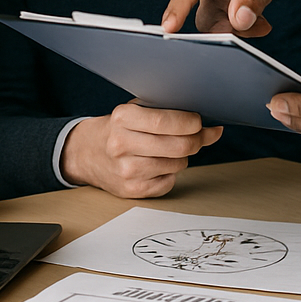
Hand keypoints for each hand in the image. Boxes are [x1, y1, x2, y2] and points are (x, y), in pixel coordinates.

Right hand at [61, 102, 223, 197]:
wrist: (86, 153)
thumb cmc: (119, 128)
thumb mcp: (136, 111)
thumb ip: (169, 113)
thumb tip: (213, 128)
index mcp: (122, 118)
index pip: (164, 121)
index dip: (190, 123)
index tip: (199, 122)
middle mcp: (121, 144)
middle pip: (177, 146)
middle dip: (196, 140)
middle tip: (199, 135)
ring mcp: (125, 170)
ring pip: (177, 165)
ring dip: (183, 157)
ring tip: (171, 149)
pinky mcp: (131, 190)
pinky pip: (169, 182)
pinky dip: (171, 173)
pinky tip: (160, 165)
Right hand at [161, 0, 300, 35]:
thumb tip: (239, 20)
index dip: (179, 7)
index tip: (169, 28)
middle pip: (203, 14)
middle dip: (228, 28)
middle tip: (258, 27)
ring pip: (213, 23)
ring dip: (239, 29)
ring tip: (263, 23)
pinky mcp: (216, 1)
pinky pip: (222, 24)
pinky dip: (242, 27)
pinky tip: (260, 21)